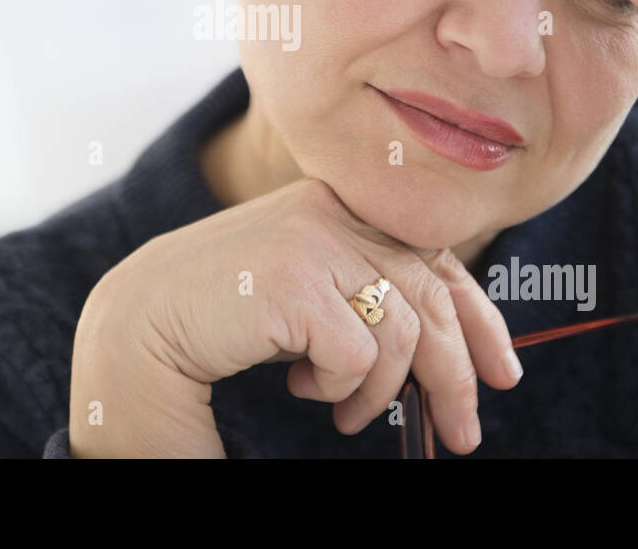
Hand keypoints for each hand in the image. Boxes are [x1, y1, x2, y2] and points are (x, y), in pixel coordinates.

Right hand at [69, 178, 521, 456]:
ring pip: (400, 332)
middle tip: (464, 433)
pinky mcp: (293, 279)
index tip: (501, 371)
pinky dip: (338, 387)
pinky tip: (301, 389)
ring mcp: (311, 240)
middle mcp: (330, 211)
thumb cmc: (221, 314)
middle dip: (456, 374)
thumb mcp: (307, 290)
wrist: (136, 324)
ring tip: (344, 415)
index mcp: (337, 204)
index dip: (478, 317)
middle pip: (430, 295)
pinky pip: (356, 355)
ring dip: (380, 392)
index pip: (433, 257)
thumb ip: (362, 288)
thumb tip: (447, 342)